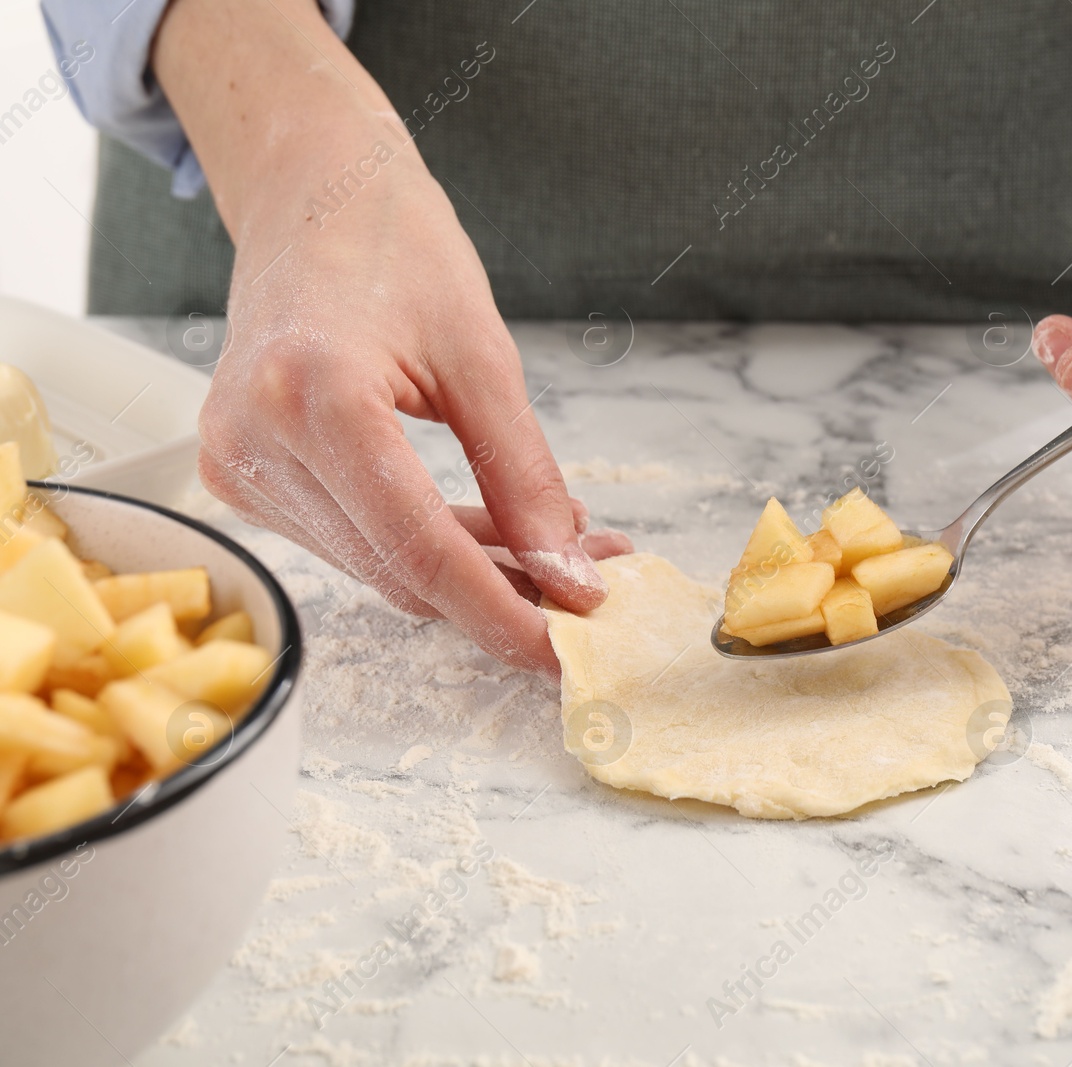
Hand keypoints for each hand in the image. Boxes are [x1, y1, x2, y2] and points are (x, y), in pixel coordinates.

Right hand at [199, 134, 629, 671]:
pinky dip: (424, 547)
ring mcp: (237, 463)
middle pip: (397, 572)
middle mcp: (255, 440)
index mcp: (313, 396)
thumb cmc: (394, 244)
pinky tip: (490, 531)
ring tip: (557, 552)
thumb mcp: (483, 354)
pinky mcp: (241, 474)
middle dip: (501, 594)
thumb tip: (566, 569)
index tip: (567, 645)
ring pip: (377, 568)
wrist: (311, 193)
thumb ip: (523, 473)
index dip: (500, 610)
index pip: (418, 550)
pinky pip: (352, 541)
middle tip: (590, 584)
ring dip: (470, 575)